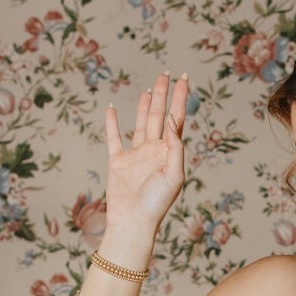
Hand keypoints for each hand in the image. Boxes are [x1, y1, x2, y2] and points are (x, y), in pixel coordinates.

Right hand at [103, 71, 189, 237]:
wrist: (133, 222)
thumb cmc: (156, 203)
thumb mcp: (174, 174)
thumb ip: (175, 146)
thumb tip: (171, 120)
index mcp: (169, 152)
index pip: (177, 119)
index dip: (180, 99)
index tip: (183, 79)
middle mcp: (154, 150)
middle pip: (159, 115)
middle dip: (163, 94)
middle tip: (166, 73)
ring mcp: (136, 155)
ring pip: (141, 123)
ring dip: (145, 105)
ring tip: (149, 88)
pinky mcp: (118, 161)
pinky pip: (114, 138)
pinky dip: (112, 123)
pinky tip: (112, 108)